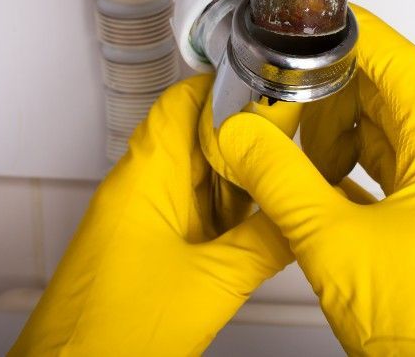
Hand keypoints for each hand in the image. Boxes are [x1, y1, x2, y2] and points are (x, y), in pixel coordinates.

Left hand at [10, 75, 291, 355]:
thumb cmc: (111, 334)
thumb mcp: (212, 284)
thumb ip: (265, 245)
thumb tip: (303, 219)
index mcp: (144, 179)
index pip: (179, 104)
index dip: (221, 86)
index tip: (265, 83)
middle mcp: (139, 190)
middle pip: (194, 138)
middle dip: (242, 136)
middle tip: (290, 136)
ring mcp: (143, 218)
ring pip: (198, 177)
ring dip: (237, 177)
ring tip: (282, 175)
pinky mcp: (148, 246)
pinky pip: (194, 212)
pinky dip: (226, 212)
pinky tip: (257, 221)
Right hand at [218, 6, 414, 355]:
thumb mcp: (337, 243)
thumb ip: (281, 183)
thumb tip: (244, 140)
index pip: (402, 65)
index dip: (358, 35)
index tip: (320, 20)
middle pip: (391, 98)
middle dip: (337, 85)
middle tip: (290, 78)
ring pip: (385, 139)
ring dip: (339, 131)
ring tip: (294, 131)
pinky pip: (383, 178)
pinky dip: (346, 171)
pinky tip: (314, 179)